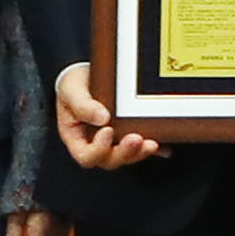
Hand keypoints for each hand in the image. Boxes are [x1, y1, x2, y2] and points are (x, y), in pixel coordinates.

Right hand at [51, 60, 161, 175]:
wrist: (85, 74)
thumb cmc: (73, 85)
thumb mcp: (71, 90)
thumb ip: (83, 105)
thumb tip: (102, 118)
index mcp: (76, 138)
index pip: (86, 156)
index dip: (98, 149)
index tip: (107, 130)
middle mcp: (95, 143)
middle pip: (109, 160)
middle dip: (124, 153)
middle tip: (135, 139)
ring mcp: (113, 142)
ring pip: (127, 157)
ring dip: (139, 152)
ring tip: (151, 143)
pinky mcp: (128, 135)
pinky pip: (141, 147)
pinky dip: (154, 149)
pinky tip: (162, 146)